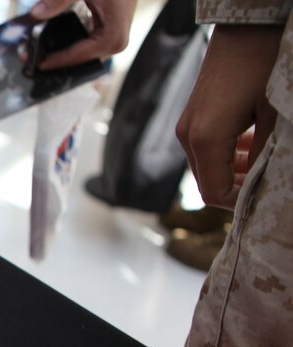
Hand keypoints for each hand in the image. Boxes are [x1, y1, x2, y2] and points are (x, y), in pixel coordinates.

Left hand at [30, 0, 135, 69]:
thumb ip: (59, 0)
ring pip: (82, 55)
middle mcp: (116, 41)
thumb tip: (36, 14)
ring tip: (36, 53)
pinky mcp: (107, 32)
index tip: (38, 64)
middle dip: (56, 60)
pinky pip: (85, 46)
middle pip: (80, 60)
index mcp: (114, 33)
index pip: (81, 55)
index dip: (59, 60)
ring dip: (61, 53)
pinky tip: (50, 43)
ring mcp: (113, 38)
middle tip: (31, 60)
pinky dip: (69, 44)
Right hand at [176, 24, 280, 209]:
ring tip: (265, 164)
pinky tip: (251, 146)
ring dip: (234, 173)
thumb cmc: (262, 65)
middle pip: (208, 184)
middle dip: (238, 189)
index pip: (215, 193)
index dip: (240, 204)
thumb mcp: (274, 114)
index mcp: (206, 139)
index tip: (264, 199)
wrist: (245, 28)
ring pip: (207, 168)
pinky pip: (205, 151)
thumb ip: (266, 153)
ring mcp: (187, 128)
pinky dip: (227, 157)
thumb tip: (266, 182)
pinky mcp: (192, 119)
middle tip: (268, 185)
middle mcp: (188, 137)